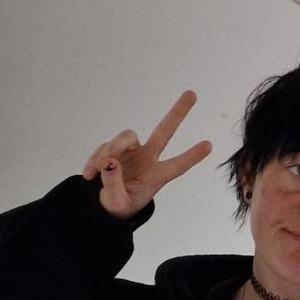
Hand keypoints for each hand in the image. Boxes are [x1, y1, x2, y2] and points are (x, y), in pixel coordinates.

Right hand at [81, 90, 211, 219]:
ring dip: (111, 149)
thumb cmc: (118, 205)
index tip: (209, 145)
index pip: (177, 166)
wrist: (103, 204)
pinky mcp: (114, 148)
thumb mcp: (117, 203)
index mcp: (156, 176)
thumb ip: (113, 185)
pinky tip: (90, 174)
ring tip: (99, 169)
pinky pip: (104, 147)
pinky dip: (95, 159)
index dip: (191, 156)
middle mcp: (147, 159)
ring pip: (125, 136)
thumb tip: (110, 162)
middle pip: (163, 131)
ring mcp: (131, 151)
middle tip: (192, 94)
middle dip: (177, 113)